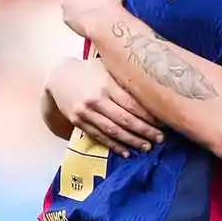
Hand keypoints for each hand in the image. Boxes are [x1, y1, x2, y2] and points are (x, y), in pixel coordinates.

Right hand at [48, 58, 164, 156]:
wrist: (58, 76)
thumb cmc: (89, 70)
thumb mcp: (106, 68)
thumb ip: (124, 79)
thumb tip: (151, 91)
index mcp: (107, 83)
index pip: (132, 103)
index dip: (149, 115)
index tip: (163, 122)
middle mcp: (97, 98)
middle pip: (125, 119)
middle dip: (145, 131)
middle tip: (160, 138)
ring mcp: (86, 112)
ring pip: (113, 130)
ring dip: (132, 141)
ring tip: (147, 147)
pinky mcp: (79, 121)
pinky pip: (99, 136)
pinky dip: (113, 146)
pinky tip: (126, 152)